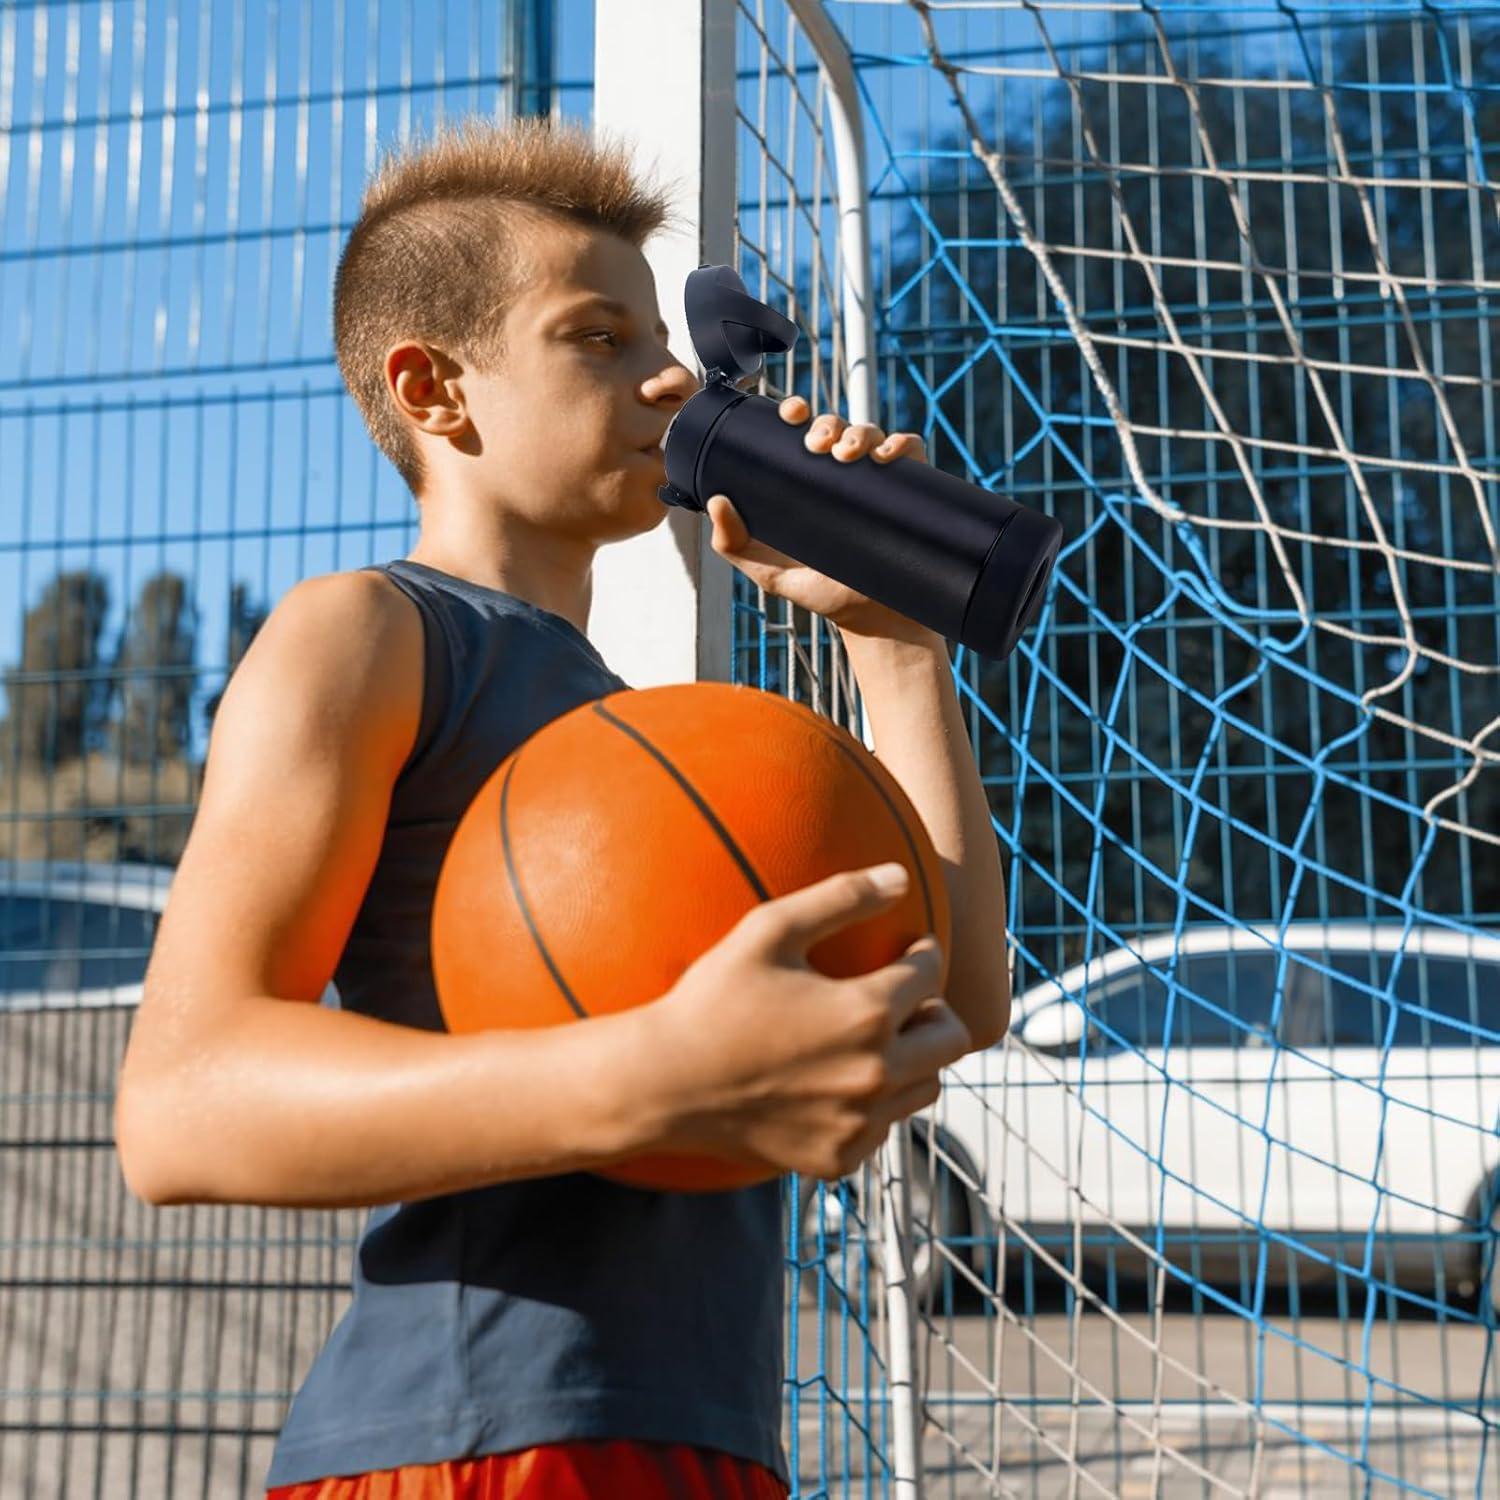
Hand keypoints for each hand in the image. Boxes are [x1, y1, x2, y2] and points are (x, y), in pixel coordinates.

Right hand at [648, 864, 968, 1180]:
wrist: (664, 1084)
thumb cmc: (712, 999)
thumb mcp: (769, 930)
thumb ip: (840, 897)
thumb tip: (900, 877)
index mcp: (866, 1014)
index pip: (931, 975)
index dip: (923, 952)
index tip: (908, 948)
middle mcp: (875, 1075)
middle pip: (951, 1039)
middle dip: (936, 1009)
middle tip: (905, 997)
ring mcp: (859, 1123)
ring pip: (927, 1087)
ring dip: (914, 1058)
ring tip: (874, 1037)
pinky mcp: (839, 1158)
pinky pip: (885, 1126)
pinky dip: (877, 1103)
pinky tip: (838, 1080)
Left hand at [704, 394, 936, 641]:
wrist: (871, 620)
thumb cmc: (821, 592)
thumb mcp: (770, 571)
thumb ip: (736, 544)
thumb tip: (716, 502)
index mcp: (809, 481)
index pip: (803, 431)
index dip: (797, 411)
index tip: (791, 414)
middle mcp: (844, 475)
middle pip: (837, 425)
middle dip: (828, 422)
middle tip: (818, 444)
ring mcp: (877, 481)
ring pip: (871, 432)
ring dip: (860, 432)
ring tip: (847, 454)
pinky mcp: (910, 491)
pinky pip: (911, 452)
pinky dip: (902, 444)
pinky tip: (888, 456)